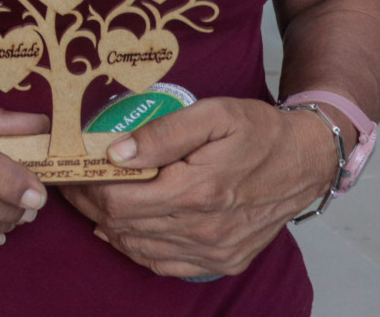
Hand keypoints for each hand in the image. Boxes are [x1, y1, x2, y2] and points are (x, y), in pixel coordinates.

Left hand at [62, 98, 338, 276]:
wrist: (307, 161)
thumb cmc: (259, 131)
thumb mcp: (213, 115)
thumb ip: (162, 133)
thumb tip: (115, 153)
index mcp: (196, 191)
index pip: (119, 200)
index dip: (88, 187)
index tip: (72, 171)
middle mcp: (204, 229)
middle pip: (123, 226)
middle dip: (90, 205)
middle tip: (75, 183)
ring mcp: (215, 249)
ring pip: (139, 248)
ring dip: (109, 227)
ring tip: (92, 201)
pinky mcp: (224, 260)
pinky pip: (165, 264)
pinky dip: (137, 248)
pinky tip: (123, 229)